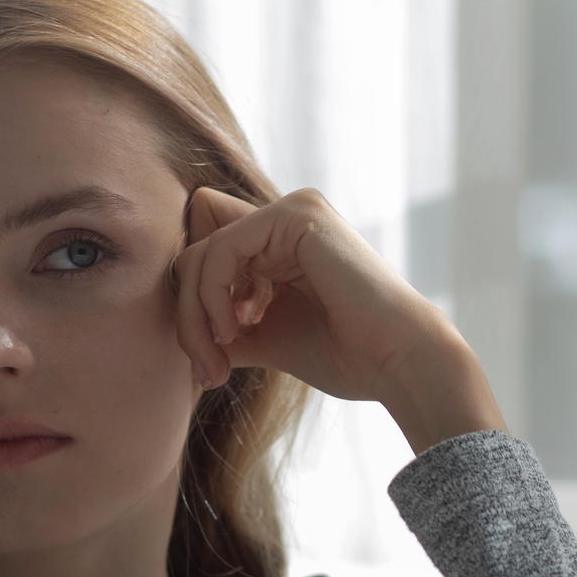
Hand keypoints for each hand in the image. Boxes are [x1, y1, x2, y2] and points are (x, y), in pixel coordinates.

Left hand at [171, 187, 506, 452]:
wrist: (399, 362)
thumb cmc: (347, 356)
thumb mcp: (267, 339)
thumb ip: (224, 326)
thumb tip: (177, 336)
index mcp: (281, 240)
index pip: (203, 248)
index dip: (194, 301)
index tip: (212, 357)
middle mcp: (285, 215)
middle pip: (193, 246)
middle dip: (187, 311)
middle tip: (207, 366)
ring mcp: (292, 210)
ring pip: (198, 249)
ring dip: (195, 313)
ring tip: (218, 359)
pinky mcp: (295, 216)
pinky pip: (220, 250)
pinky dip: (212, 297)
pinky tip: (233, 333)